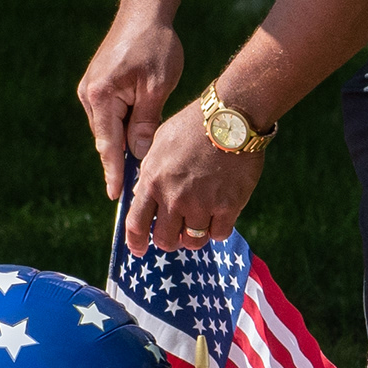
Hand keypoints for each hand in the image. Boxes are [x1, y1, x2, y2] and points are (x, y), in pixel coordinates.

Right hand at [78, 16, 183, 202]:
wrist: (144, 12)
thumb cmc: (156, 45)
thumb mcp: (157, 87)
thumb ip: (146, 123)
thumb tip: (139, 156)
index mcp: (101, 96)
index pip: (109, 144)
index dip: (115, 172)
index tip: (118, 197)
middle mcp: (89, 95)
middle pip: (107, 139)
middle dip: (120, 163)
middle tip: (135, 193)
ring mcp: (91, 90)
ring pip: (109, 129)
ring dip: (124, 146)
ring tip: (141, 173)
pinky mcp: (98, 86)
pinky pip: (110, 116)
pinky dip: (123, 129)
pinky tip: (139, 142)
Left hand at [122, 102, 265, 256]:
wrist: (231, 116)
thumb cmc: (193, 125)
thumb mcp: (160, 143)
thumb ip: (150, 172)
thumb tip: (142, 194)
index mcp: (153, 181)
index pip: (136, 224)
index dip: (136, 243)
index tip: (139, 251)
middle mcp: (174, 197)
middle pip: (165, 240)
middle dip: (169, 240)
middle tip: (177, 233)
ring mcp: (202, 204)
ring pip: (193, 241)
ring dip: (194, 236)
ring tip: (200, 223)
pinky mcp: (228, 205)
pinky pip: (219, 233)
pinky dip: (218, 229)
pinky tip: (220, 215)